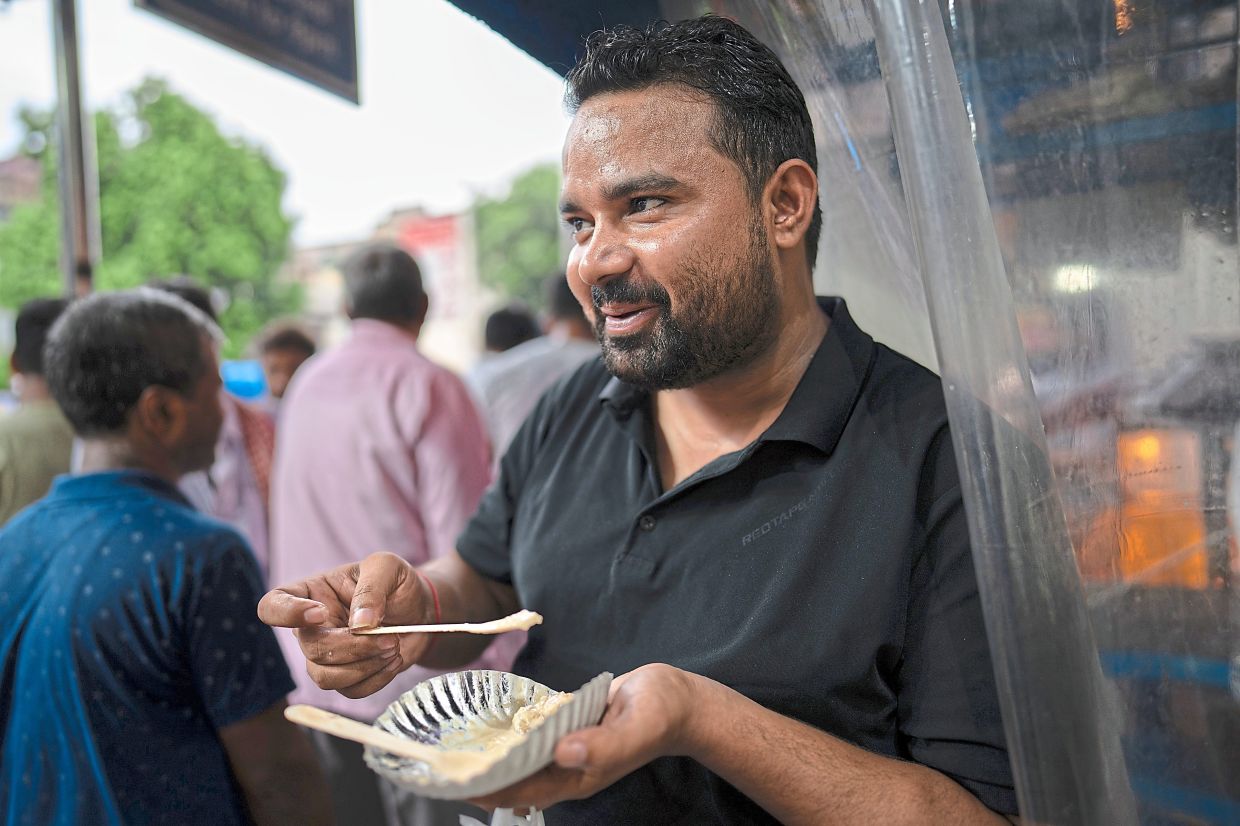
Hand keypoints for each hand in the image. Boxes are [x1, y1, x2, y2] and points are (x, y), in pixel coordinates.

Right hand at [256, 551, 434, 697]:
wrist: (421, 611)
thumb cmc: (397, 584)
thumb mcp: (388, 568)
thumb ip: (372, 589)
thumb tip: (360, 624)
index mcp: (311, 593)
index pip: (273, 605)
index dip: (286, 613)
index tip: (320, 612)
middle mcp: (312, 627)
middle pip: (311, 649)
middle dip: (352, 647)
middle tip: (389, 638)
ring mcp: (327, 655)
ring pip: (325, 677)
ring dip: (364, 666)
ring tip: (393, 647)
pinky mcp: (347, 677)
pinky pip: (350, 691)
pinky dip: (376, 680)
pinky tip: (393, 660)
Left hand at [470, 663, 701, 811]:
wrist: (678, 700)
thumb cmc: (660, 714)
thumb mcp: (636, 728)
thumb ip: (603, 745)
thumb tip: (563, 753)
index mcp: (579, 776)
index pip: (521, 789)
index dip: (486, 787)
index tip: (452, 780)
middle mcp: (567, 768)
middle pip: (512, 778)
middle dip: (478, 774)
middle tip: (437, 761)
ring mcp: (567, 750)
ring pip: (520, 758)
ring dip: (490, 754)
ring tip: (451, 744)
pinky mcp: (569, 729)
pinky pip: (533, 735)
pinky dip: (511, 733)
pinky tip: (488, 722)